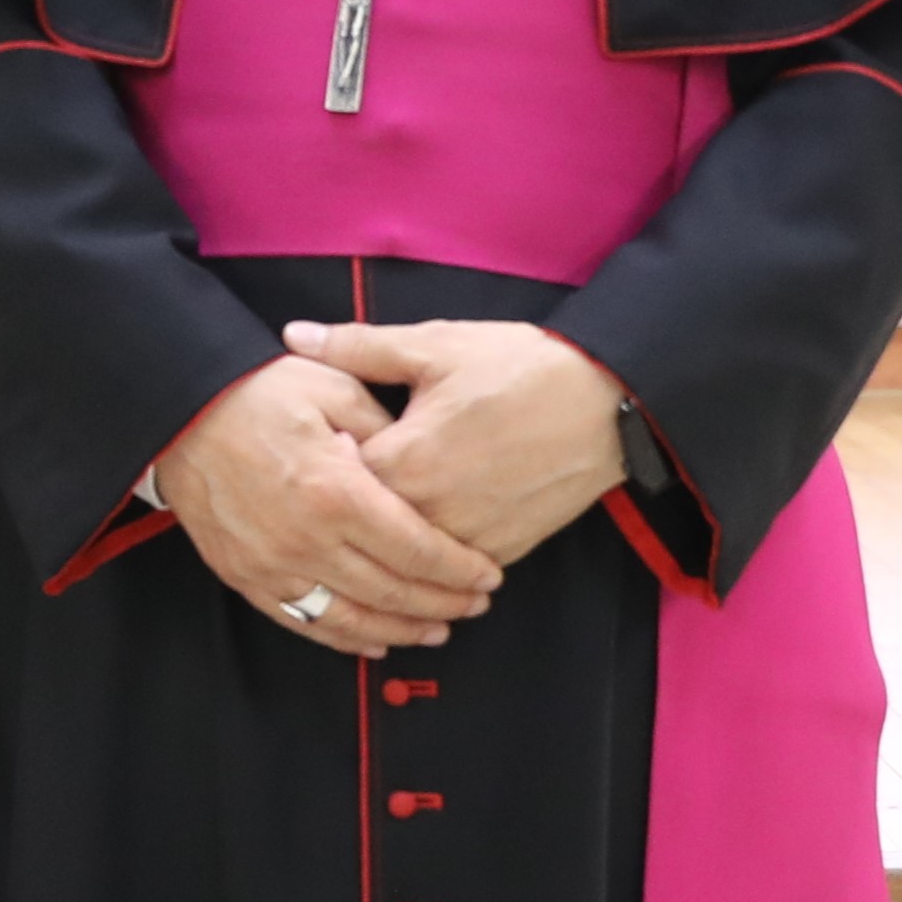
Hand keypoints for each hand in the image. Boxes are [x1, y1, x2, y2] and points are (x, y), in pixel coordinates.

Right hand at [151, 352, 502, 656]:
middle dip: (442, 603)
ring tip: (437, 630)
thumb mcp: (334, 388)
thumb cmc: (258, 393)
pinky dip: (345, 638)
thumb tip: (418, 467)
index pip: (416, 549)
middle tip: (475, 606)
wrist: (180, 413)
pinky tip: (375, 640)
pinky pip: (304, 622)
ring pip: (352, 618)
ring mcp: (274, 566)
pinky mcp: (247, 578)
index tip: (488, 576)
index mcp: (337, 492)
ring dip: (402, 629)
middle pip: (392, 590)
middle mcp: (307, 540)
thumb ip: (384, 430)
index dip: (459, 569)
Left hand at [293, 318, 628, 571]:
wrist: (608, 403)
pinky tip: (429, 530)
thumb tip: (293, 335)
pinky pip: (448, 566)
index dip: (320, 468)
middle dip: (348, 511)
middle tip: (334, 495)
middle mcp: (428, 512)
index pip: (333, 481)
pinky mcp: (500, 552)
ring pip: (405, 556)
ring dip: (389, 540)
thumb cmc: (519, 367)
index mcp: (401, 460)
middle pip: (363, 528)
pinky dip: (433, 555)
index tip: (313, 454)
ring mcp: (466, 540)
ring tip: (385, 513)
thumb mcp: (435, 345)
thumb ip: (357, 347)